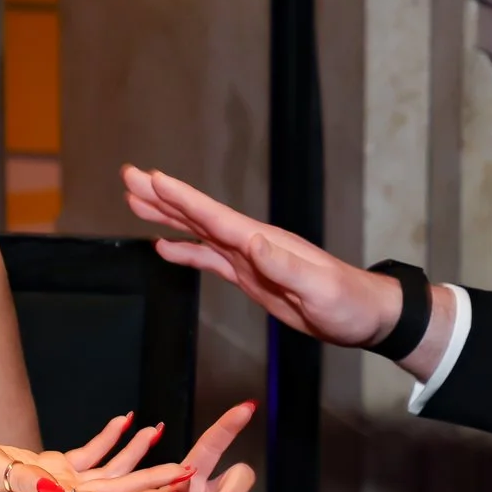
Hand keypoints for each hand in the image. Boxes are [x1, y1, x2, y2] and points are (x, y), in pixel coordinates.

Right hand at [0, 413, 194, 491]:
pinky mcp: (50, 470)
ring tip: (164, 436)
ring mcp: (58, 485)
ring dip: (137, 456)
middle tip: (188, 471)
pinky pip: (89, 455)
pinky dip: (109, 439)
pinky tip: (127, 421)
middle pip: (117, 491)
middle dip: (153, 482)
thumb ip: (25, 483)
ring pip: (108, 473)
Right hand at [122, 166, 399, 349]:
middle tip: (128, 176)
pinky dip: (185, 250)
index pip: (214, 216)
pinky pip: (209, 258)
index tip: (151, 177)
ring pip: (198, 232)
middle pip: (198, 215)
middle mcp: (251, 243)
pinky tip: (164, 246)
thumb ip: (284, 266)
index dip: (181, 198)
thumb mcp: (318, 288)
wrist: (364, 316)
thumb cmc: (347, 303)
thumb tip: (251, 241)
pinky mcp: (250, 276)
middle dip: (162, 196)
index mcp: (263, 242)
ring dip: (166, 217)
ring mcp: (249, 258)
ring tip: (134, 201)